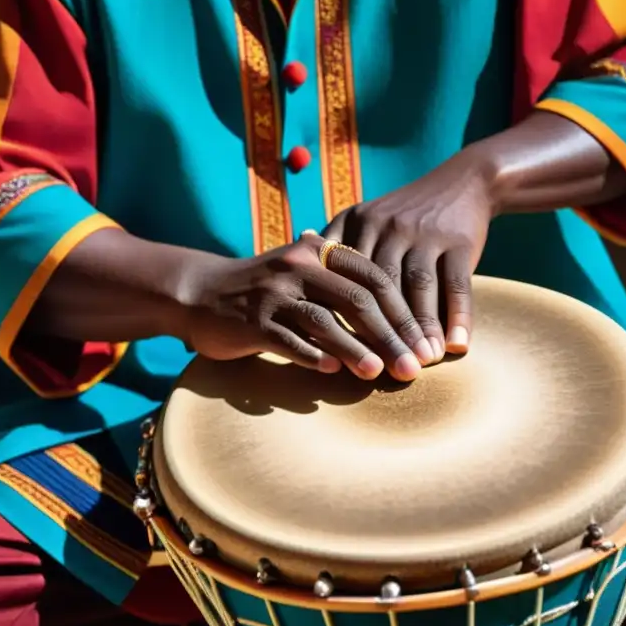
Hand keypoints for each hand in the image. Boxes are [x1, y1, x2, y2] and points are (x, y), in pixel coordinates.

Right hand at [181, 233, 435, 380]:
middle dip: (389, 336)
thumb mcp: (304, 275)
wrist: (199, 293)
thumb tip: (400, 324)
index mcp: (319, 252)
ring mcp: (273, 293)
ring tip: (378, 373)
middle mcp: (299, 267)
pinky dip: (311, 355)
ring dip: (355, 349)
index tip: (426, 344)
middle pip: (356, 300)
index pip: (374, 278)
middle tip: (413, 367)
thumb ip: (343, 287)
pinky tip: (330, 371)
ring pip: (324, 321)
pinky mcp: (251, 321)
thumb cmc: (263, 291)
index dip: (404, 312)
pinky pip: (286, 340)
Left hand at [323, 151, 494, 357]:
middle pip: (381, 287)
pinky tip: (456, 346)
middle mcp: (387, 226)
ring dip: (421, 329)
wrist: (462, 183)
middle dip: (383, 331)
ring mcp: (424, 232)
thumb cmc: (403, 215)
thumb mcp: (363, 220)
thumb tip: (304, 281)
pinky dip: (458, 316)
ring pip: (419, 288)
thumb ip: (334, 248)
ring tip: (422, 363)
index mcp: (356, 224)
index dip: (342, 317)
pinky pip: (457, 283)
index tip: (339, 353)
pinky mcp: (459, 239)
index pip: (344, 277)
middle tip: (386, 369)